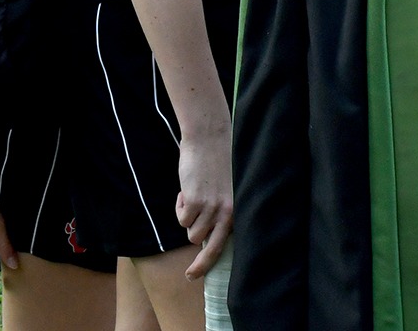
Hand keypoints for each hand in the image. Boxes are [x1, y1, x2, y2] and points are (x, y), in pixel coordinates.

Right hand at [175, 130, 233, 277]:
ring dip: (188, 220)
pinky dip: (180, 207)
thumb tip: (205, 236)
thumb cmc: (217, 163)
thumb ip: (220, 211)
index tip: (200, 277)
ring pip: (191, 232)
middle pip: (208, 247)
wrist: (209, 140)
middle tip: (190, 275)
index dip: (212, 262)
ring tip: (194, 199)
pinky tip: (187, 190)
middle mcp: (226, 212)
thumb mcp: (225, 191)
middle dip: (199, 265)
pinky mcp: (194, 202)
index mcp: (237, 209)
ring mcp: (210, 208)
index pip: (227, 243)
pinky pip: (181, 218)